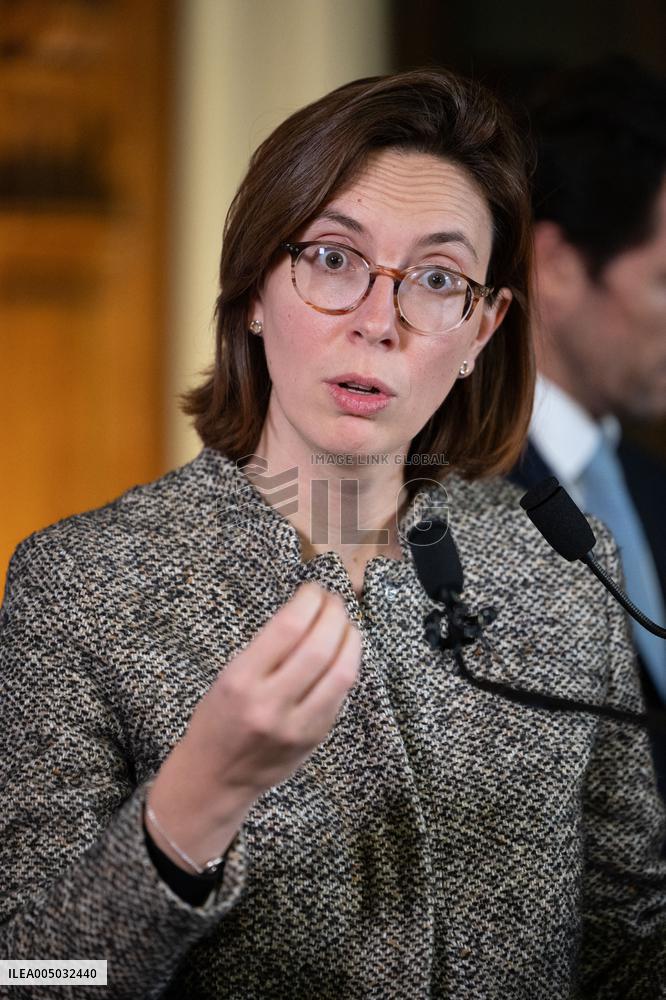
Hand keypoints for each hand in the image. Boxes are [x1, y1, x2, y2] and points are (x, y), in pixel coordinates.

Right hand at [146, 583, 360, 868]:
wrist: (215, 778)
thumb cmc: (218, 719)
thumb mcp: (229, 676)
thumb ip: (267, 649)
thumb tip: (307, 611)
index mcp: (241, 681)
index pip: (288, 628)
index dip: (309, 601)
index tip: (313, 590)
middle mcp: (270, 704)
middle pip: (320, 647)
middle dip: (334, 615)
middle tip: (334, 601)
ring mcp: (297, 725)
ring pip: (341, 672)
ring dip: (350, 639)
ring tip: (346, 623)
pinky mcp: (315, 738)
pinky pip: (342, 694)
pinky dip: (348, 665)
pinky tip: (345, 652)